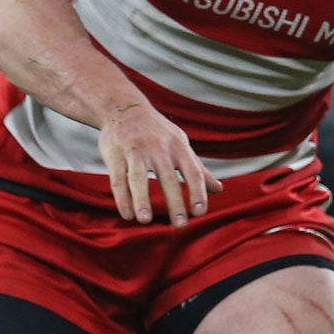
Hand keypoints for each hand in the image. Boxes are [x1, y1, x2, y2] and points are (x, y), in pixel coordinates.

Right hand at [99, 101, 222, 224]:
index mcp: (178, 146)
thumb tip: (219, 190)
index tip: (199, 212)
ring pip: (138, 178)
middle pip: (167, 178)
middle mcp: (158, 148)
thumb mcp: (180, 144)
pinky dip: (122, 198)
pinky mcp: (115, 155)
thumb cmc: (157, 132)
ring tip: (145, 221)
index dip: (197, 192)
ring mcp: (135, 151)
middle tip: (180, 225)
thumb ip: (198, 169)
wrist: (124, 108)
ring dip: (141, 200)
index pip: (192, 171)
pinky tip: (127, 214)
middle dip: (174, 203)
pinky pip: (118, 179)